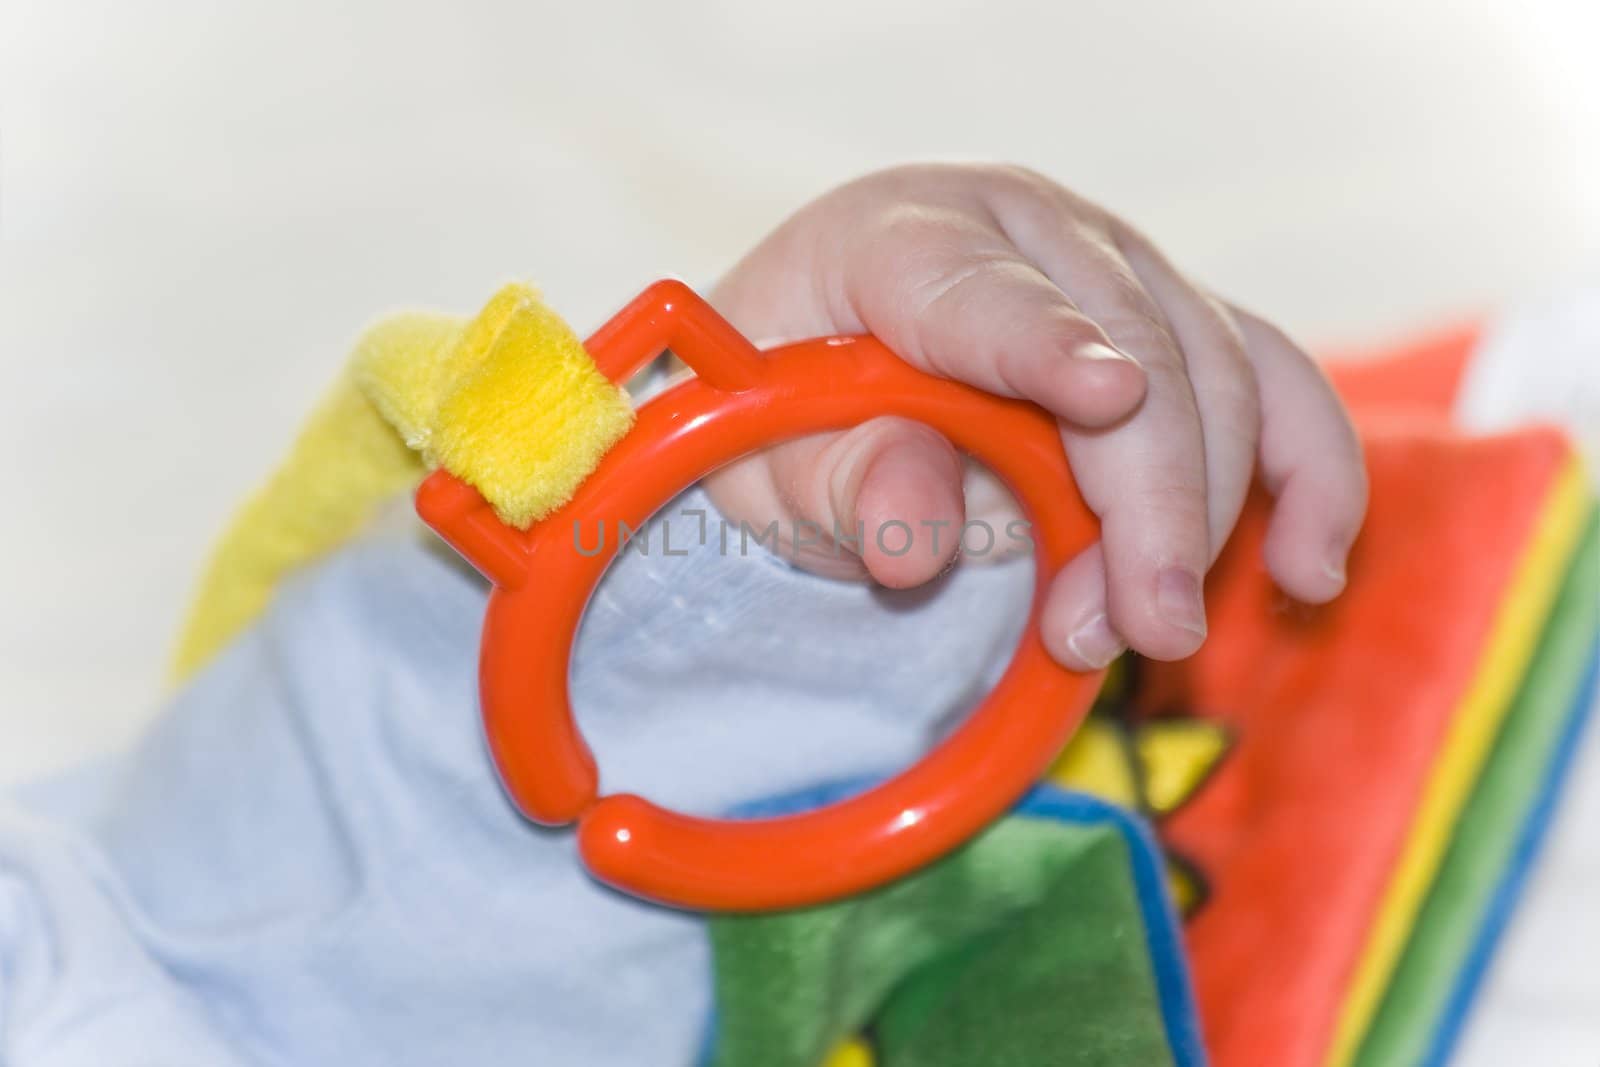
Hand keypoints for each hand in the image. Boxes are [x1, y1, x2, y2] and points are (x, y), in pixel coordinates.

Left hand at [703, 163, 1366, 668]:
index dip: (1042, 342)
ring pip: (1219, 374)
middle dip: (1143, 503)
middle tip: (1121, 632)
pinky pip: (1278, 387)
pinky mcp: (1182, 324)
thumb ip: (837, 482)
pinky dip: (1311, 475)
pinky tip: (1309, 568)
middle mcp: (1030, 231)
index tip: (1104, 399)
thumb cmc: (788, 414)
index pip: (976, 287)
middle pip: (1133, 347)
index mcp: (902, 237)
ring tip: (1155, 631)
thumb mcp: (769, 461)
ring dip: (1206, 516)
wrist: (824, 374)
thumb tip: (917, 540)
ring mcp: (1120, 269)